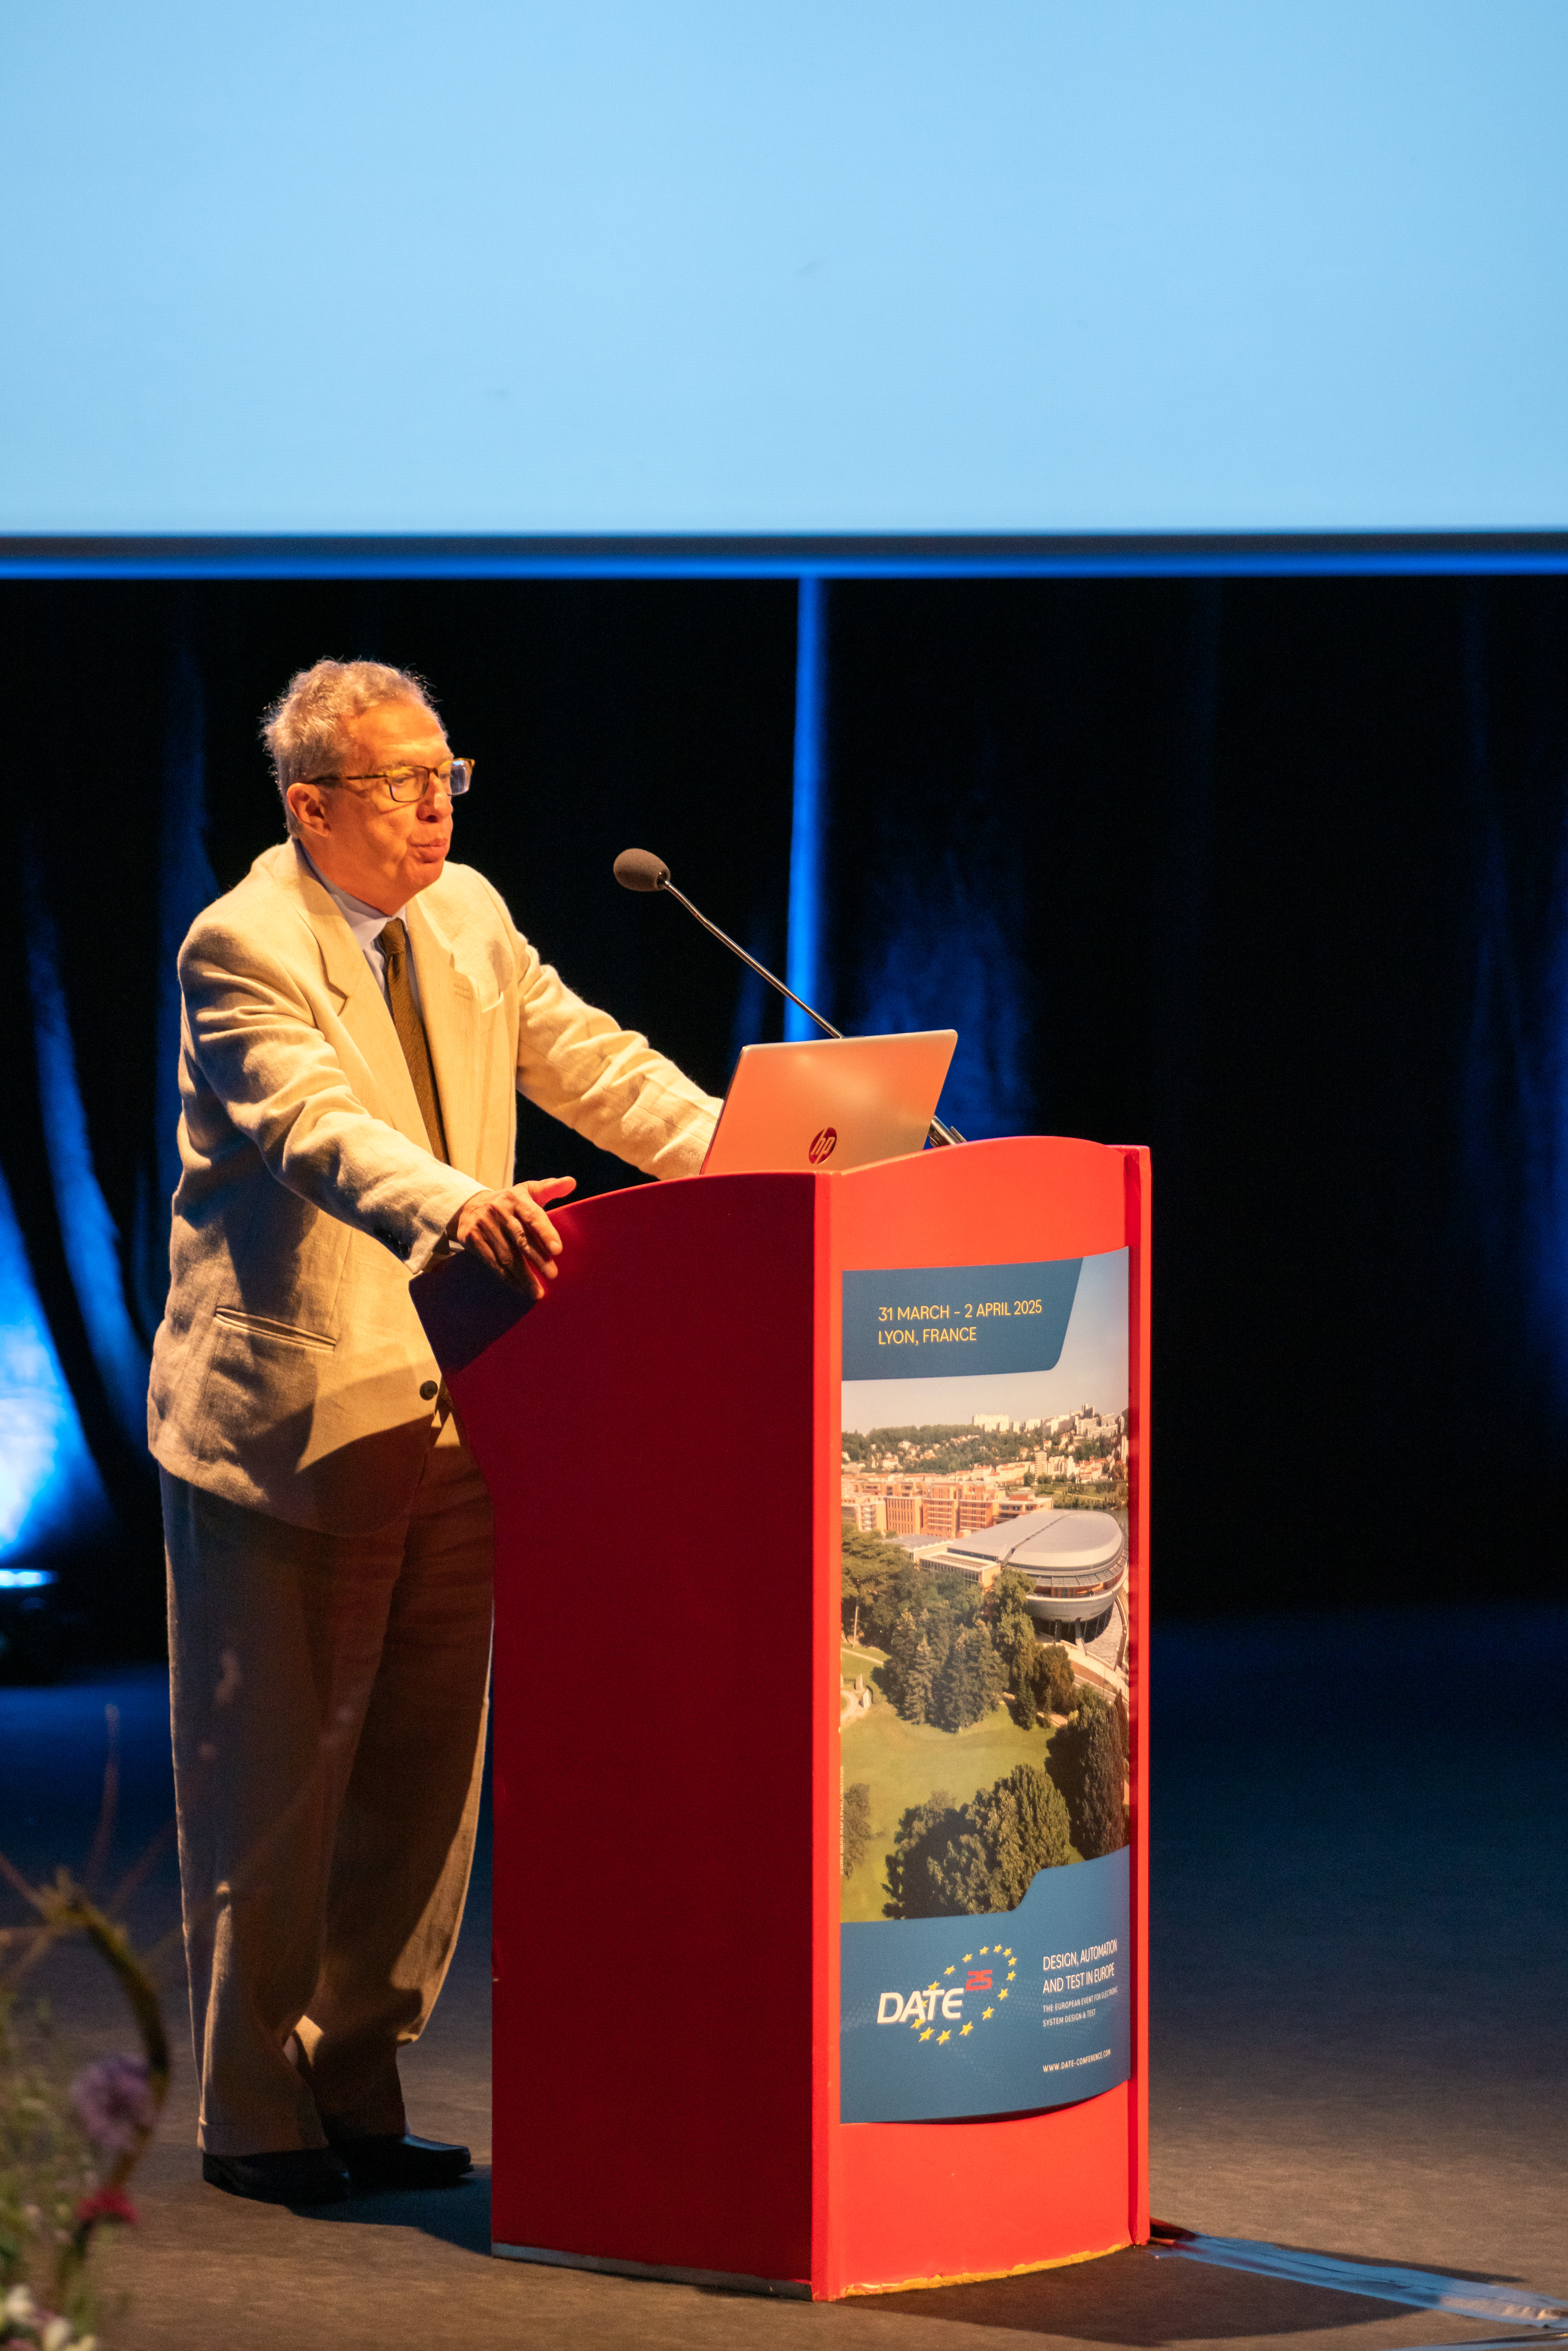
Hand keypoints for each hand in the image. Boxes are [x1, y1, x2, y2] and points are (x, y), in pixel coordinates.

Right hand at [448, 1177, 575, 1296]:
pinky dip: (507, 1277)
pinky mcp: (471, 1239)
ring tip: (537, 1291)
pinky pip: (492, 1262)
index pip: (533, 1216)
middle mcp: (498, 1211)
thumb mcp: (527, 1191)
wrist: (468, 1206)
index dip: (545, 1233)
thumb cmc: (508, 1202)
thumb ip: (550, 1188)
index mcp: (516, 1198)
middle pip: (521, 1239)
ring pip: (507, 1255)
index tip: (558, 1250)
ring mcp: (483, 1225)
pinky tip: (519, 1288)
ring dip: (523, 1275)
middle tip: (553, 1274)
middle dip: (537, 1259)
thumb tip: (572, 1182)